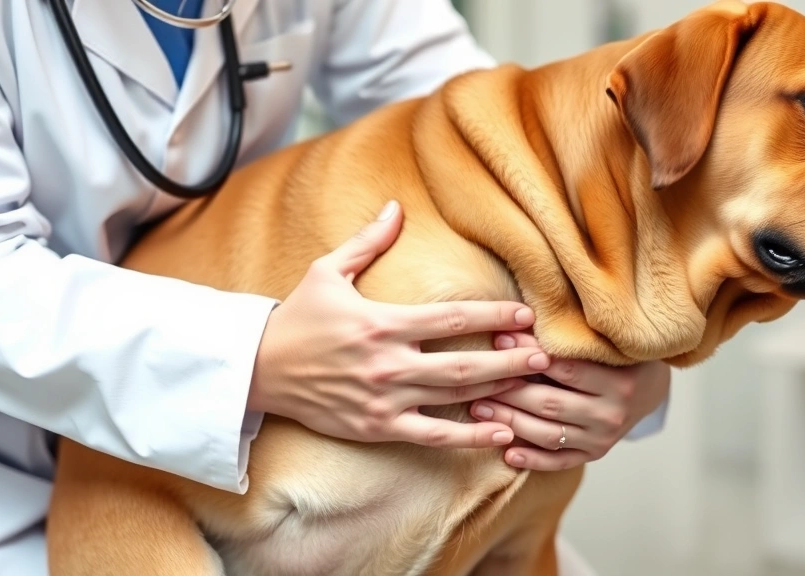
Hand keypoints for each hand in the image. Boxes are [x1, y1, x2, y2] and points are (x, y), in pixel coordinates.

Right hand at [248, 200, 551, 448]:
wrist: (257, 370)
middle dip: (510, 360)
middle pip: (464, 364)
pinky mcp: (377, 427)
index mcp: (381, 322)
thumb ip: (368, 242)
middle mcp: (388, 364)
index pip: (451, 318)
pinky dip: (469, 439)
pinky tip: (501, 435)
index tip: (527, 314)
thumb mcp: (327, 271)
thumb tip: (397, 206)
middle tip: (547, 356)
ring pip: (454, 399)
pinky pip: (432, 436)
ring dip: (498, 394)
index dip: (493, 315)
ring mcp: (384, 400)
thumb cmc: (297, 318)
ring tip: (536, 388)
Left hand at [469, 332, 670, 470]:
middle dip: (510, 393)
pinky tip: (507, 452)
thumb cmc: (615, 356)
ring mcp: (603, 438)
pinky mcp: (594, 455)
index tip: (498, 342)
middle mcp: (612, 413)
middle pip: (551, 404)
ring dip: (511, 423)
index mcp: (618, 380)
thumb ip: (561, 339)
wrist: (649, 388)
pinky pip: (559, 461)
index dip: (528, 355)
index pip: (565, 368)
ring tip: (480, 410)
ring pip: (549, 434)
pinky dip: (532, 459)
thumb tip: (509, 327)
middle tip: (479, 383)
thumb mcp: (599, 343)